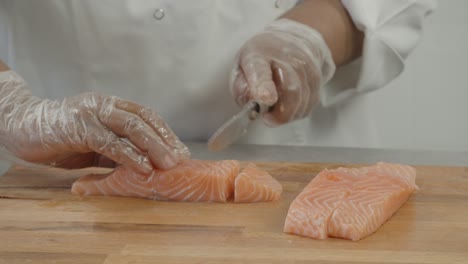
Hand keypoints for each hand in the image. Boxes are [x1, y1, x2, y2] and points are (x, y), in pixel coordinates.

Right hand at [0, 71, 189, 173]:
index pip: (147, 116)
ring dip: (153, 146)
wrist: (22, 127)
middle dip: (165, 140)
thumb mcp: (95, 146)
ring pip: (131, 126)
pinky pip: (109, 141)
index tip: (180, 151)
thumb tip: (143, 168)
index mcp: (112, 106)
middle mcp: (105, 105)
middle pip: (144, 119)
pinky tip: (142, 167)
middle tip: (180, 159)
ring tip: (167, 164)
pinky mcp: (78, 126)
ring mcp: (92, 112)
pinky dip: (128, 155)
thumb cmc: (61, 138)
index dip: (166, 133)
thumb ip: (116, 151)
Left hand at [230, 19, 335, 125]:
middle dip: (280, 113)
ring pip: (302, 100)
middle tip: (268, 119)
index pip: (262, 71)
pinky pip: (310, 104)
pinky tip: (289, 107)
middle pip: (290, 90)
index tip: (266, 99)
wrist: (291, 40)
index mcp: (259, 55)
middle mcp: (286, 57)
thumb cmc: (262, 57)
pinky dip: (298, 111)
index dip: (264, 86)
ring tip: (276, 110)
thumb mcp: (241, 67)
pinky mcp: (317, 77)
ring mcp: (305, 66)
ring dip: (288, 114)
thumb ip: (242, 89)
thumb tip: (252, 104)